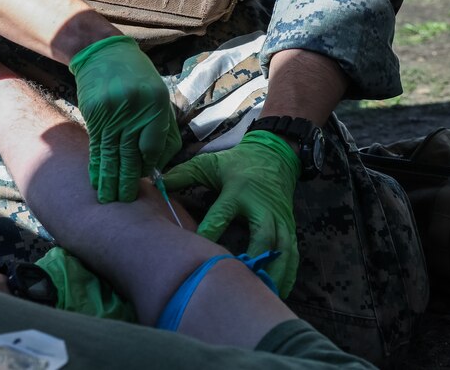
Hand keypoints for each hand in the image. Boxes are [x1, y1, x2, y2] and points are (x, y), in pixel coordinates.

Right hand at [69, 35, 179, 203]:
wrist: (104, 52)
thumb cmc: (137, 76)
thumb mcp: (158, 94)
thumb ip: (161, 127)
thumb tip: (157, 163)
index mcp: (156, 101)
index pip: (152, 144)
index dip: (147, 164)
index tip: (145, 177)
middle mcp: (134, 107)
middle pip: (131, 153)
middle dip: (128, 180)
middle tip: (127, 201)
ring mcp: (112, 110)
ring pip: (112, 153)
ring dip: (110, 178)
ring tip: (110, 199)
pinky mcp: (94, 113)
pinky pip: (96, 145)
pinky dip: (96, 164)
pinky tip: (96, 179)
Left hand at [163, 130, 300, 296]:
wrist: (273, 155)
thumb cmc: (236, 163)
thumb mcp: (210, 164)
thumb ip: (183, 174)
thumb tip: (157, 184)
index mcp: (238, 190)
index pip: (222, 214)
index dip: (210, 234)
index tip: (198, 254)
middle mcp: (261, 206)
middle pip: (261, 235)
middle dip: (252, 259)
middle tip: (237, 281)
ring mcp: (279, 218)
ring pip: (281, 249)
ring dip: (272, 272)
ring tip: (260, 293)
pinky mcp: (289, 226)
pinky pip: (292, 254)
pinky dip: (287, 274)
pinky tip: (277, 292)